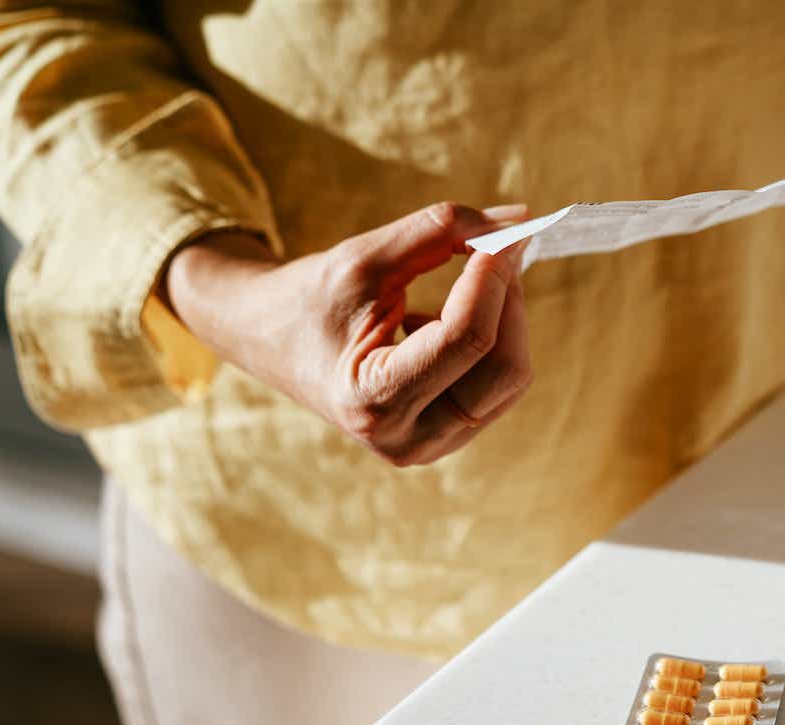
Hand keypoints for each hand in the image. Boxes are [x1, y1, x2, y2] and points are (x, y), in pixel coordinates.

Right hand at [164, 202, 531, 465]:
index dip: (493, 280)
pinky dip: (491, 339)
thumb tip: (518, 219)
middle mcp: (408, 440)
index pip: (465, 339)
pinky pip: (499, 384)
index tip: (504, 235)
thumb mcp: (364, 257)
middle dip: (508, 300)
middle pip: (505, 368)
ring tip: (464, 281)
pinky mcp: (447, 437)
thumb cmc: (308, 298)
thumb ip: (439, 232)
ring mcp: (431, 446)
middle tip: (495, 249)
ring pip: (511, 378)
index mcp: (373, 400)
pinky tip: (440, 323)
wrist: (266, 342)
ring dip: (504, 317)